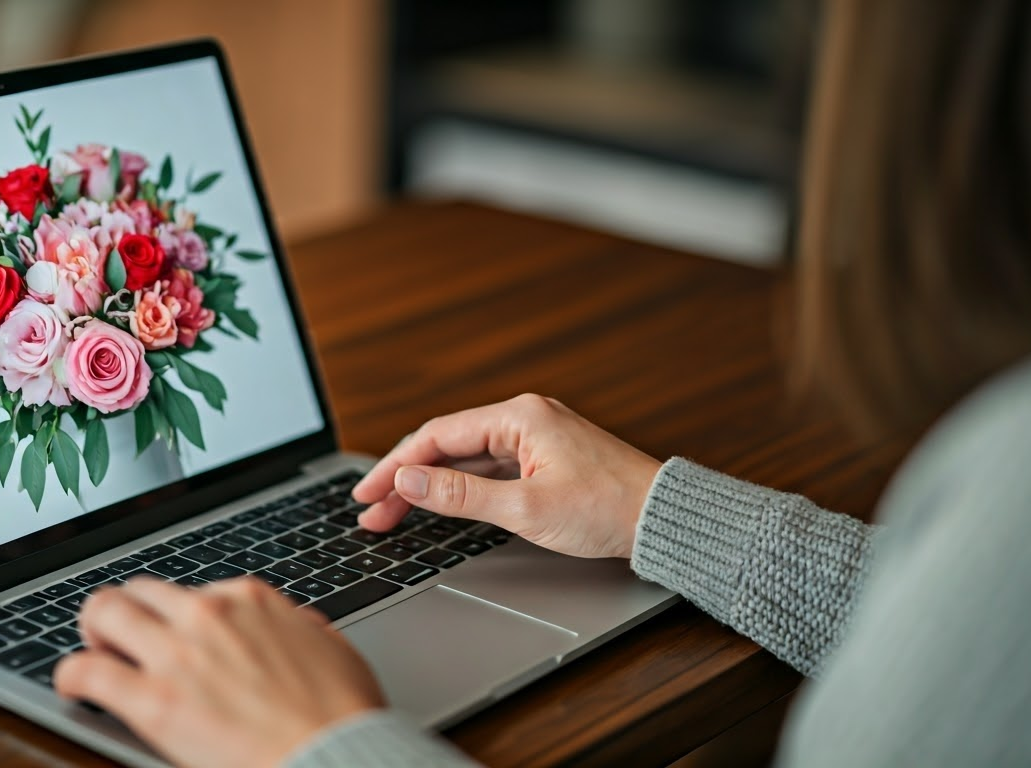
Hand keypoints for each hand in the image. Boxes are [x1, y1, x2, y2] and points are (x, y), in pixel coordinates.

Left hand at [55, 577, 384, 767]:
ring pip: (103, 612)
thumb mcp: (332, 647)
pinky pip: (85, 671)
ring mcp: (177, 654)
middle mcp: (208, 614)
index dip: (178, 618)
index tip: (175, 636)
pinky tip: (74, 687)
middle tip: (119, 637)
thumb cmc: (344, 713)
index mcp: (249, 599)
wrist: (337, 754)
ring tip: (92, 654)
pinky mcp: (152, 701)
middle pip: (138, 591)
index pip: (192, 591)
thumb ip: (302, 628)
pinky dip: (71, 676)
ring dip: (93, 632)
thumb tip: (297, 625)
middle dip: (125, 612)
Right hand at [353, 394, 661, 558]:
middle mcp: (524, 418)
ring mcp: (535, 438)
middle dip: (405, 478)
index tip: (367, 493)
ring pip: (465, 459)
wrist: (663, 520)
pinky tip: (439, 504)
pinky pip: (487, 468)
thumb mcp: (525, 508)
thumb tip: (410, 481)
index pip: (437, 435)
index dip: (395, 466)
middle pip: (446, 445)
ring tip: (393, 513)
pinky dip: (459, 486)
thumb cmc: (608, 509)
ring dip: (429, 485)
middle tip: (371, 511)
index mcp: (519, 417)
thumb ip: (460, 494)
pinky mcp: (544, 460)